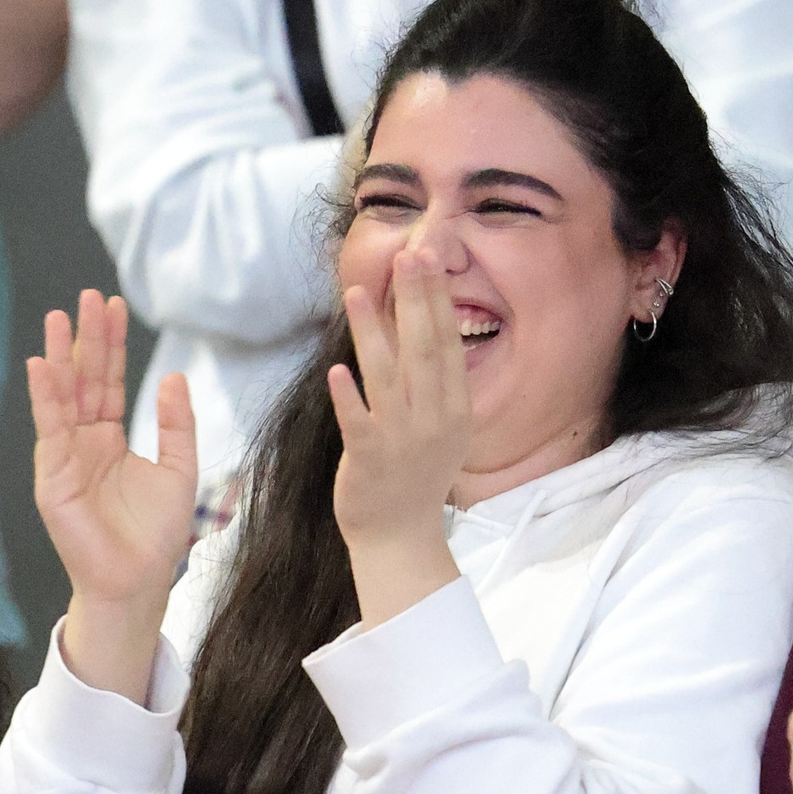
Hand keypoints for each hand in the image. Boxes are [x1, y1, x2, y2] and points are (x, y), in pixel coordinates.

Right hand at [31, 293, 195, 699]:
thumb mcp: (179, 469)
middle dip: (86, 338)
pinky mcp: (53, 477)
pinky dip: (46, 396)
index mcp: (112, 438)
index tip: (113, 305)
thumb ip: (176, 424)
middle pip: (85, 379)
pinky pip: (49, 429)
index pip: (110, 380)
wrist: (138, 581)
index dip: (112, 344)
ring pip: (63, 396)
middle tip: (88, 296)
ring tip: (59, 316)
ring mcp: (65, 457)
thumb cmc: (156, 535)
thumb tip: (173, 377)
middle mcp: (85, 441)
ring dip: (60, 355)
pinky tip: (44, 365)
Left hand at [328, 252, 467, 622]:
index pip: (447, 342)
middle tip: (409, 256)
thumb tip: (420, 320)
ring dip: (373, 334)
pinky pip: (359, 422)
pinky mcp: (370, 459)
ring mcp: (403, 439)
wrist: (401, 537)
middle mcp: (434, 418)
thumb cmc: (416, 474)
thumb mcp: (440, 424)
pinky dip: (349, 397)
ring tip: (355, 294)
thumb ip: (432, 378)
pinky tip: (337, 370)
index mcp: (455, 407)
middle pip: (425, 349)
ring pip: (388, 377)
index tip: (427, 257)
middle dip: (416, 300)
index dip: (436, 299)